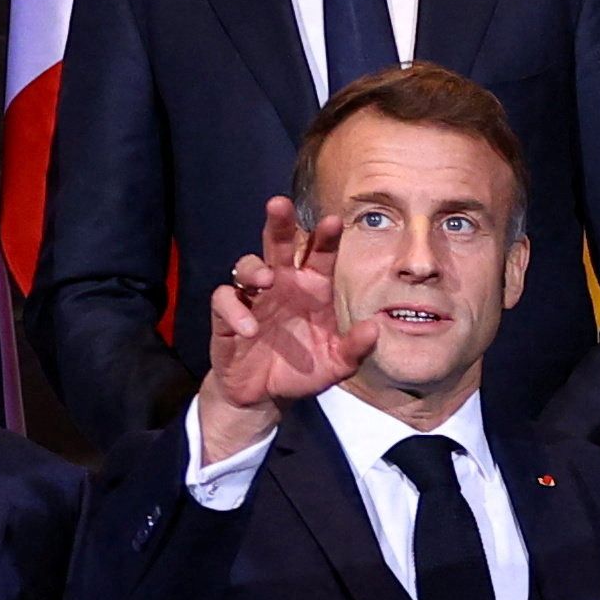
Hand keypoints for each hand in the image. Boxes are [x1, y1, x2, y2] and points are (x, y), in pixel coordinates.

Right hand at [194, 196, 354, 456]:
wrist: (265, 396)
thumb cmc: (303, 370)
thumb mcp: (336, 364)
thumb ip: (355, 348)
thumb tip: (374, 328)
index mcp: (311, 288)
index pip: (319, 254)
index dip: (325, 237)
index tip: (333, 220)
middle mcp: (282, 285)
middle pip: (277, 244)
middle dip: (278, 223)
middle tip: (279, 204)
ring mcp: (253, 299)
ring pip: (247, 266)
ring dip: (254, 268)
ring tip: (266, 280)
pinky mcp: (227, 318)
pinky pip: (225, 301)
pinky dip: (235, 310)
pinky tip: (250, 328)